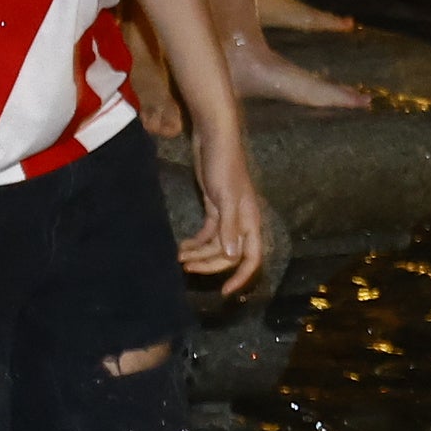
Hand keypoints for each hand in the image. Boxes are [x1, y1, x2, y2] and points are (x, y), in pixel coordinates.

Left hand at [179, 156, 274, 299]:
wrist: (214, 138)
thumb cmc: (223, 164)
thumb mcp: (225, 196)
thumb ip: (229, 227)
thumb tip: (232, 257)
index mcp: (250, 221)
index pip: (252, 258)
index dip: (241, 277)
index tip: (224, 292)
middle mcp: (241, 222)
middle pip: (228, 255)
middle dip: (208, 264)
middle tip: (185, 266)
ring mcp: (227, 215)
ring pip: (215, 245)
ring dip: (199, 253)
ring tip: (179, 256)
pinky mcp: (214, 207)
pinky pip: (208, 234)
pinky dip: (196, 242)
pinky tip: (182, 245)